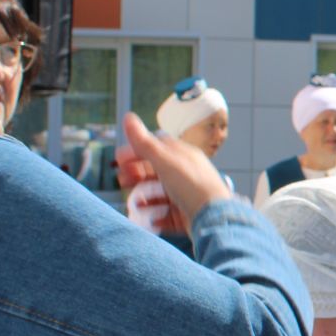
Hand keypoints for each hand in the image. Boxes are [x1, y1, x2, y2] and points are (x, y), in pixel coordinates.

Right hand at [119, 112, 230, 231]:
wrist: (215, 218)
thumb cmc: (192, 185)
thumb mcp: (165, 161)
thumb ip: (145, 143)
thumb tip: (128, 117)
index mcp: (183, 156)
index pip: (157, 148)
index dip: (137, 151)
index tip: (119, 159)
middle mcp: (186, 173)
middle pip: (156, 171)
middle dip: (136, 175)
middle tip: (121, 181)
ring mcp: (187, 194)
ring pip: (159, 193)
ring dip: (144, 196)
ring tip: (134, 202)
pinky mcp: (187, 214)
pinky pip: (167, 214)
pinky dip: (155, 215)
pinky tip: (147, 218)